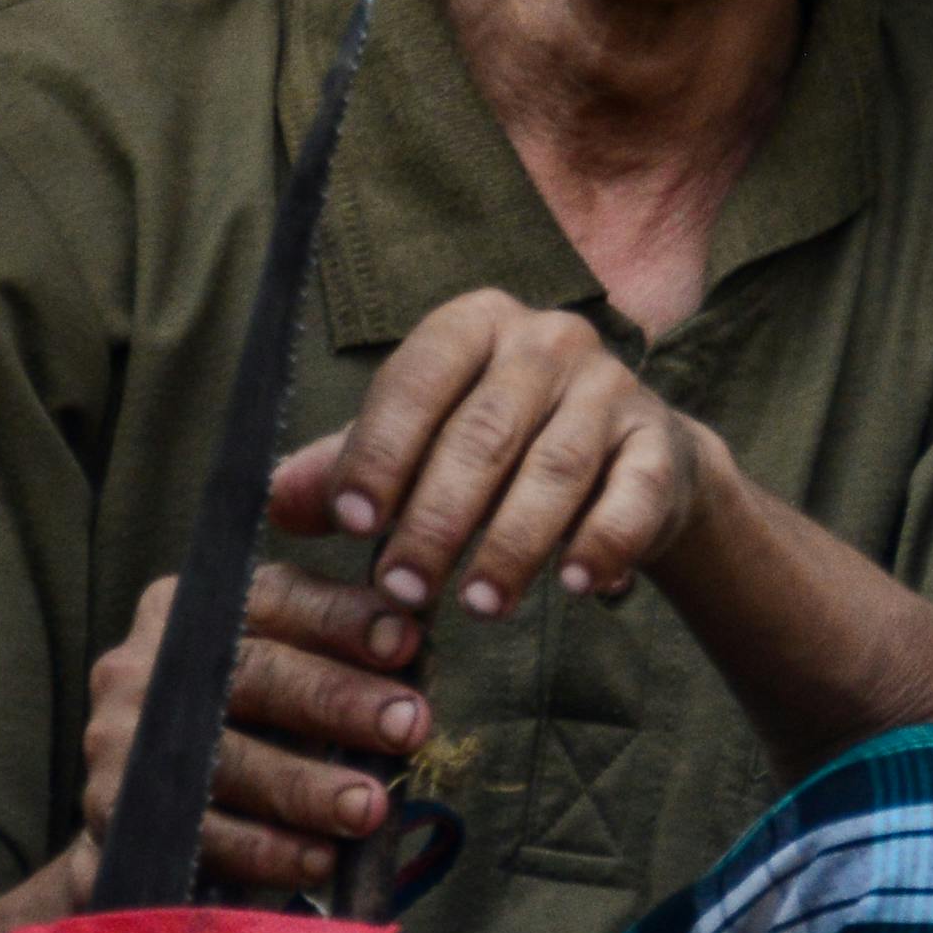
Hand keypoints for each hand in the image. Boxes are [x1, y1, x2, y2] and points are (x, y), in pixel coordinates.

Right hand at [71, 562, 435, 897]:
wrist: (145, 807)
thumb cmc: (244, 718)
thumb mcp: (279, 661)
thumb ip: (335, 644)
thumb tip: (417, 641)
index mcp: (193, 607)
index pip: (274, 598)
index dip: (342, 619)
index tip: (407, 642)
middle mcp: (145, 664)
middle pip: (251, 676)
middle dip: (338, 702)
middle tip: (410, 726)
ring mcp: (119, 742)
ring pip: (225, 764)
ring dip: (306, 789)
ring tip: (371, 809)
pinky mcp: (114, 818)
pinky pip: (199, 837)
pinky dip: (265, 851)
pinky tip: (319, 860)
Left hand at [276, 286, 712, 622]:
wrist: (626, 461)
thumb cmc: (498, 451)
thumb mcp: (418, 449)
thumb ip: (347, 469)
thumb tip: (272, 502)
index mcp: (477, 326)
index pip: (419, 376)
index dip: (382, 450)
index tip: (352, 522)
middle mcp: (550, 341)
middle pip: (485, 431)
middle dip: (439, 517)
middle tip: (403, 588)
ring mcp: (613, 389)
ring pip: (555, 468)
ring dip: (513, 543)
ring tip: (479, 606)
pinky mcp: (660, 443)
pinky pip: (634, 492)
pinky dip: (605, 539)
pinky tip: (576, 584)